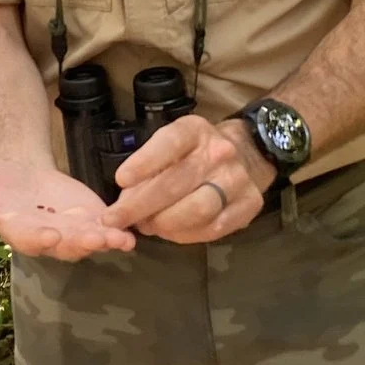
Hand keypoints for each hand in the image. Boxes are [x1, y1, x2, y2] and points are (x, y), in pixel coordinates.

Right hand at [0, 160, 135, 259]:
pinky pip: (108, 227)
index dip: (40, 237)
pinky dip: (121, 228)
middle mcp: (48, 235)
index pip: (29, 237)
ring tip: (121, 239)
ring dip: (106, 239)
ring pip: (90, 238)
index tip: (49, 234)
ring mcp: (72, 229)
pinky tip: (135, 226)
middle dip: (80, 243)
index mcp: (19, 230)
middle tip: (94, 241)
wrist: (19, 177)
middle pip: (65, 243)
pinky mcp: (91, 218)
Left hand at [105, 115, 275, 243]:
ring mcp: (237, 180)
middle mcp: (219, 153)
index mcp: (195, 131)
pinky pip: (213, 228)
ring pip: (196, 210)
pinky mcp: (249, 204)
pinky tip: (170, 232)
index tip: (120, 180)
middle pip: (175, 184)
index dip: (144, 163)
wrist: (246, 155)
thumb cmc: (195, 152)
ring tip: (146, 226)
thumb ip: (147, 169)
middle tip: (115, 220)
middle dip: (139, 206)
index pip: (169, 144)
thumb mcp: (170, 145)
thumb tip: (123, 204)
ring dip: (164, 223)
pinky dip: (186, 234)